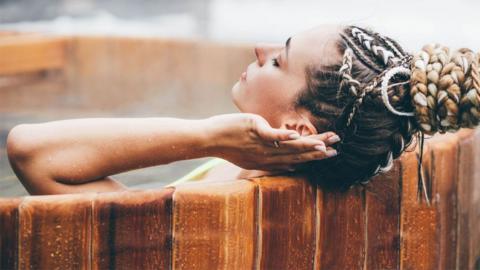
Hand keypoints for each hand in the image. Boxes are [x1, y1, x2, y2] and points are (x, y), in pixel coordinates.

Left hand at [205, 113, 338, 171]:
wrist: (209, 139)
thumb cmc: (229, 144)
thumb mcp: (251, 155)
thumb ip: (271, 156)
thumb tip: (289, 161)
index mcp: (267, 162)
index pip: (295, 160)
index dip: (313, 157)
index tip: (330, 153)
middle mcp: (267, 156)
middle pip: (296, 154)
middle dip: (317, 151)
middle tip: (336, 149)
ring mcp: (261, 144)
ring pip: (287, 146)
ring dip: (307, 145)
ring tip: (324, 143)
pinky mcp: (253, 131)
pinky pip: (271, 135)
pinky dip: (283, 136)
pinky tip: (296, 135)